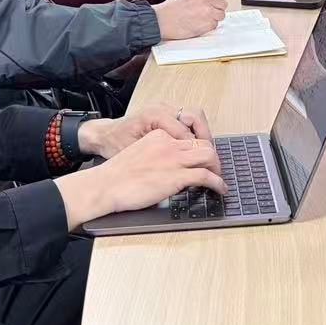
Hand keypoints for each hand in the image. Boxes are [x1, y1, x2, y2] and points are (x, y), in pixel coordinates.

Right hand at [55, 128, 224, 227]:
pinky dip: (217, 183)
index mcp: (159, 135)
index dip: (199, 147)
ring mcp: (173, 159)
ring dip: (217, 166)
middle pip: (203, 142)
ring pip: (209, 154)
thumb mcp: (139, 153)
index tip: (201, 158)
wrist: (105, 185)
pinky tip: (219, 189)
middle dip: (212, 155)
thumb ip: (156, 154)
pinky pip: (206, 176)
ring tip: (218, 177)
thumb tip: (169, 168)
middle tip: (214, 168)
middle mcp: (169, 143)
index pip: (188, 135)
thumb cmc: (117, 175)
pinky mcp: (176, 176)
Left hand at [78, 103, 212, 158]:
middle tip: (210, 158)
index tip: (205, 166)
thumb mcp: (134, 153)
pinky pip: (186, 119)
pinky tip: (192, 148)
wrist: (102, 135)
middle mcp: (162, 108)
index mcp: (154, 116)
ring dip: (201, 134)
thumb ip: (158, 158)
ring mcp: (164, 109)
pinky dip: (193, 132)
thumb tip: (183, 167)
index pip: (186, 132)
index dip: (197, 150)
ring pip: (194, 116)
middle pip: (195, 116)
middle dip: (205, 137)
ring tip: (204, 154)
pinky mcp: (165, 114)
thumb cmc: (114, 144)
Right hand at [154, 0, 227, 40]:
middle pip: (224, 3)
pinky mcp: (208, 24)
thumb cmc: (174, 7)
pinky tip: (198, 23)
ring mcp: (209, 12)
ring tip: (201, 17)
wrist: (164, 20)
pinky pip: (215, 24)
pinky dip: (208, 25)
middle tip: (206, 10)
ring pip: (221, 15)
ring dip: (213, 17)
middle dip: (216, 7)